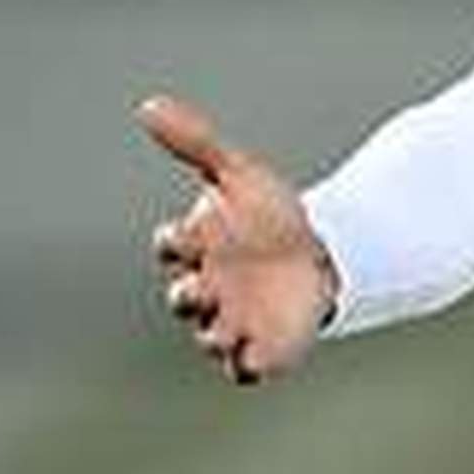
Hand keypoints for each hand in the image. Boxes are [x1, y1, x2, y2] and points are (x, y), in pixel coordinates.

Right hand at [143, 95, 336, 385]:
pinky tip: (259, 358)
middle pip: (184, 299)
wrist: (324, 249)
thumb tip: (148, 106)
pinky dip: (249, 365)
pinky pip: (247, 368)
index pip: (172, 246)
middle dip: (188, 295)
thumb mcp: (239, 174)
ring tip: (230, 324)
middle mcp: (206, 289)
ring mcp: (231, 321)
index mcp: (196, 248)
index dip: (178, 240)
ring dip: (216, 334)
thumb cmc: (271, 214)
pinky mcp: (262, 348)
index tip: (195, 231)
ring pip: (210, 337)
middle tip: (204, 286)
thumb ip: (196, 144)